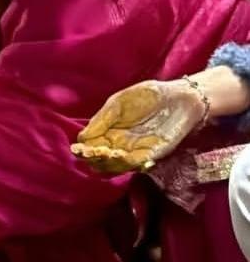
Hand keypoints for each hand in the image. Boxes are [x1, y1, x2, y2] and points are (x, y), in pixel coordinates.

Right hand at [72, 79, 205, 174]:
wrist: (181, 97)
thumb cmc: (150, 95)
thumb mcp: (119, 102)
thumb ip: (102, 119)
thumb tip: (82, 138)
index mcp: (107, 132)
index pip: (88, 147)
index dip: (82, 150)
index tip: (80, 148)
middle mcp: (118, 146)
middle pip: (98, 161)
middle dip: (93, 158)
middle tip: (93, 150)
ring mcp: (134, 152)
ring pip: (114, 166)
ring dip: (108, 162)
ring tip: (108, 151)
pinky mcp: (150, 155)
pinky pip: (134, 164)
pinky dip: (125, 162)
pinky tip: (119, 154)